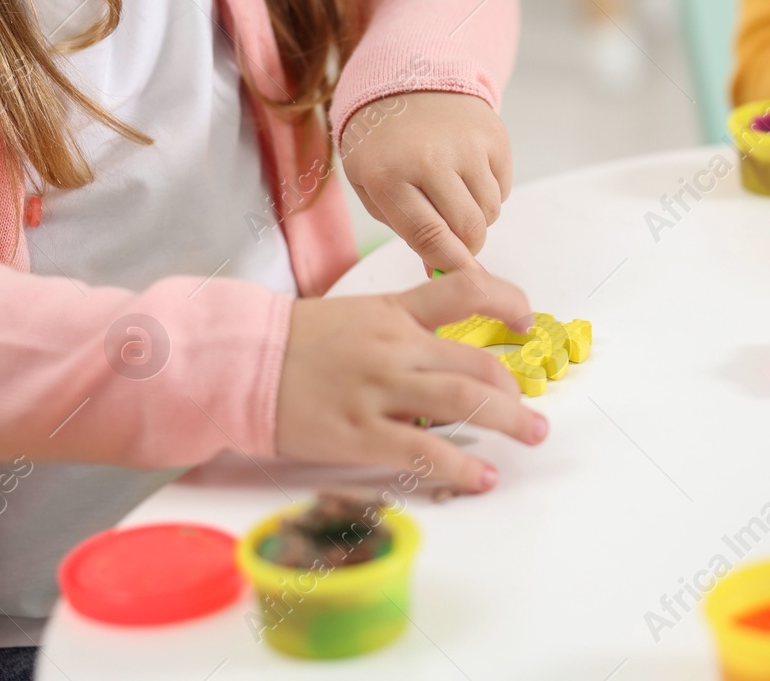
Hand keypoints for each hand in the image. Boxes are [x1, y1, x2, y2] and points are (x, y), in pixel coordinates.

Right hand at [276, 267, 541, 492]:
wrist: (236, 362)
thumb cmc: (297, 343)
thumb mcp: (356, 316)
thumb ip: (404, 329)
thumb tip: (450, 355)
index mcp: (393, 312)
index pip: (465, 290)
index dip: (506, 300)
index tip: (527, 318)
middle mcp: (393, 347)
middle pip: (475, 363)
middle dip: (515, 388)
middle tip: (533, 408)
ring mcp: (377, 390)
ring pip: (462, 402)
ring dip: (508, 420)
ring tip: (532, 434)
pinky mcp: (358, 433)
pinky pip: (422, 451)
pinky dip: (460, 466)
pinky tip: (482, 477)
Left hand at [341, 92, 512, 273]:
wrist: (406, 80)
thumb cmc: (383, 144)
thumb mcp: (373, 186)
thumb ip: (403, 229)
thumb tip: (439, 272)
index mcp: (388, 176)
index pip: (429, 236)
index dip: (449, 265)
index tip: (460, 277)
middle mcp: (429, 159)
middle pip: (468, 228)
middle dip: (467, 247)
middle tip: (459, 244)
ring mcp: (466, 145)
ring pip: (490, 211)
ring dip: (477, 218)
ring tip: (456, 199)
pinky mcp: (493, 136)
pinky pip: (503, 188)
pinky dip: (489, 193)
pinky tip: (467, 175)